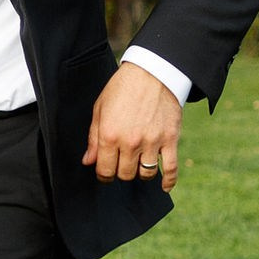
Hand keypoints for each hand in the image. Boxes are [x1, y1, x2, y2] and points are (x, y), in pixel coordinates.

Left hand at [83, 63, 181, 188]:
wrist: (152, 72)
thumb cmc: (122, 88)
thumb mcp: (100, 109)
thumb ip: (93, 138)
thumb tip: (88, 161)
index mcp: (109, 135)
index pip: (104, 170)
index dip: (103, 174)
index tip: (105, 172)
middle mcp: (130, 142)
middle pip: (124, 174)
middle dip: (121, 172)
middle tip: (121, 163)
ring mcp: (151, 142)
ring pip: (145, 174)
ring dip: (140, 173)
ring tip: (138, 164)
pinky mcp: (170, 139)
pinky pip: (170, 168)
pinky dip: (167, 181)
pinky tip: (163, 186)